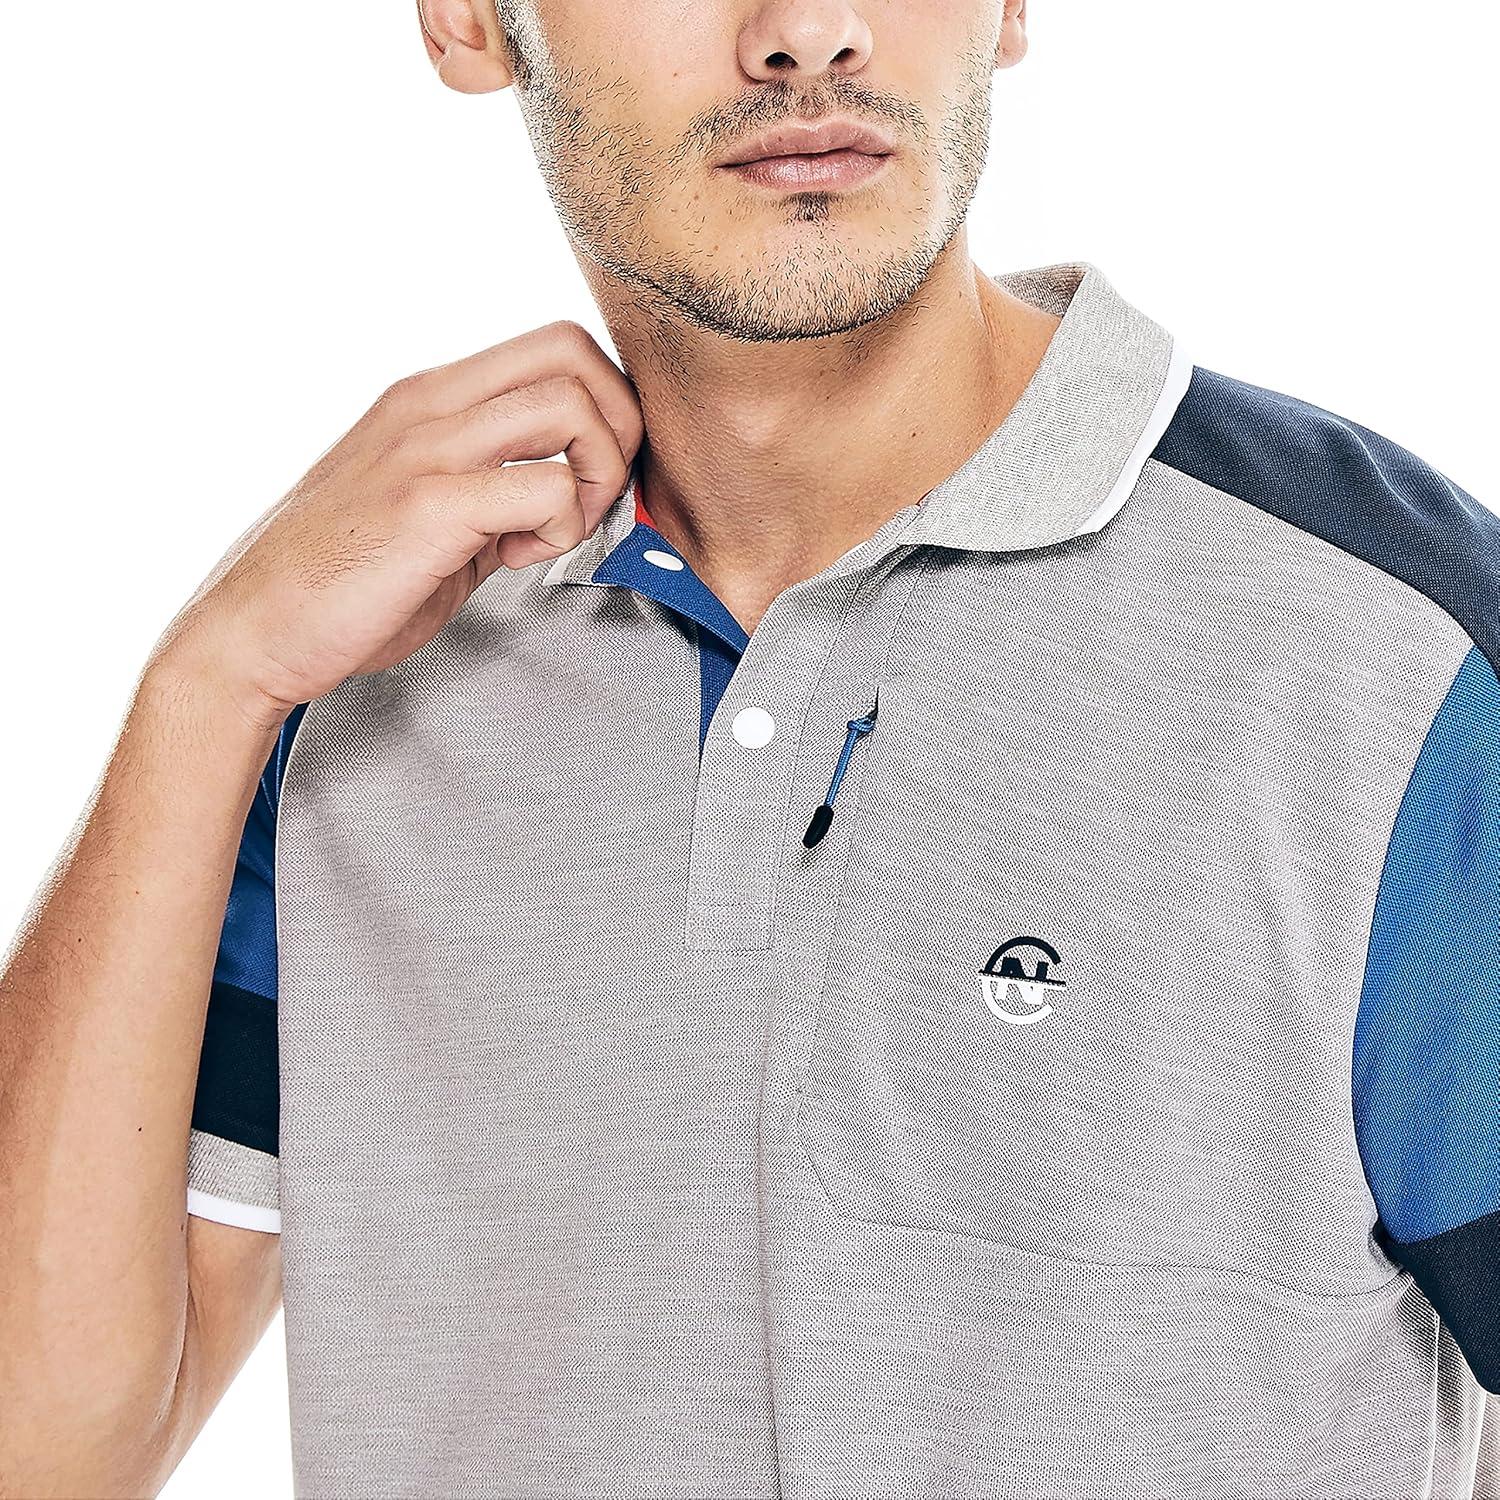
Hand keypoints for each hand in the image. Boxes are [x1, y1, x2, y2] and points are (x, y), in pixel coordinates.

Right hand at [154, 320, 643, 730]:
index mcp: (427, 398)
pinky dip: (561, 529)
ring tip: (561, 529)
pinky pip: (546, 489)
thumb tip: (568, 500)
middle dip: (618, 425)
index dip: (602, 404)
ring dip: (597, 474)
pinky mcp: (429, 506)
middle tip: (596, 497)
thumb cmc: (336, 581)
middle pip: (573, 351)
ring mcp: (426, 449)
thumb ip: (495, 493)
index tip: (587, 476)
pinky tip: (519, 559)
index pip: (553, 345)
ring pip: (569, 406)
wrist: (253, 630)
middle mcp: (428, 406)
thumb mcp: (426, 512)